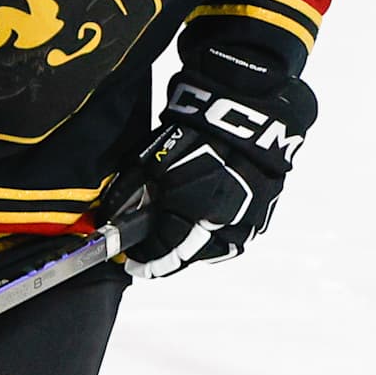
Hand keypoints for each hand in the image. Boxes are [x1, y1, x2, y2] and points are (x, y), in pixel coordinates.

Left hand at [110, 54, 315, 278]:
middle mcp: (220, 222)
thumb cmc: (195, 131)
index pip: (161, 250)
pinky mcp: (262, 213)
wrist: (243, 114)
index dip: (144, 259)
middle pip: (187, 257)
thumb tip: (113, 216)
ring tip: (178, 241)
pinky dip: (218, 237)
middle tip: (151, 258)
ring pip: (214, 251)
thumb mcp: (152, 159)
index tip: (133, 260)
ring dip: (193, 251)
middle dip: (166, 260)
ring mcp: (245, 220)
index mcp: (191, 209)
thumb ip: (131, 193)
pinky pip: (237, 237)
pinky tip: (205, 227)